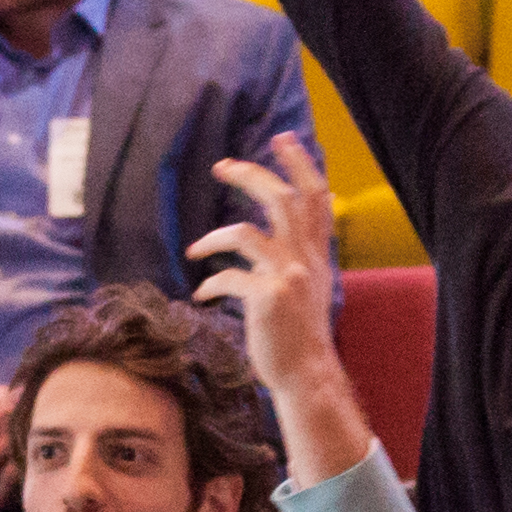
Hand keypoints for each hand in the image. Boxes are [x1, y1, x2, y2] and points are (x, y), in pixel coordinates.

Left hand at [189, 138, 345, 400]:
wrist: (306, 373)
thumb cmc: (300, 332)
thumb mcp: (310, 287)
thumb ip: (300, 256)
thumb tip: (279, 234)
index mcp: (317, 253)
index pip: (316, 197)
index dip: (300, 164)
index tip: (282, 139)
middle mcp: (306, 259)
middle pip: (281, 199)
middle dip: (251, 176)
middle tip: (223, 165)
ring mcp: (287, 276)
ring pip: (246, 232)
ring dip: (213, 237)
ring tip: (195, 249)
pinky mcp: (266, 298)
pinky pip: (228, 278)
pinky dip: (211, 284)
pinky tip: (202, 296)